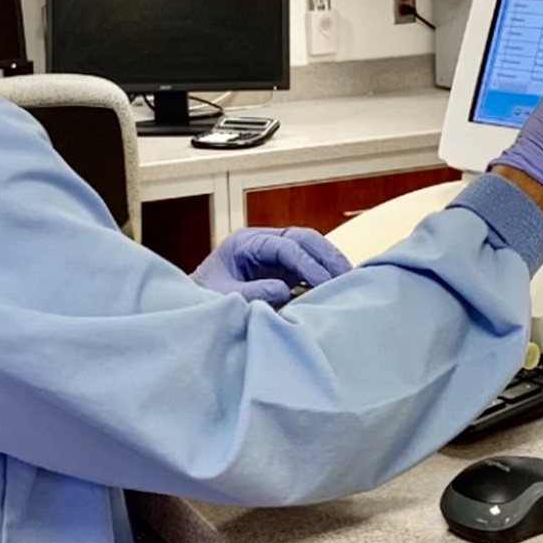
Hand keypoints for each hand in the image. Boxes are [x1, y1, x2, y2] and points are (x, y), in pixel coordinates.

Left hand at [192, 227, 352, 306]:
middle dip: (326, 255)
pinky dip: (324, 272)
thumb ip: (252, 292)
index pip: (285, 246)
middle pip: (302, 237)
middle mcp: (263, 242)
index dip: (307, 263)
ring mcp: (274, 254)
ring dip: (330, 261)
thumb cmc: (204, 297)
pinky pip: (308, 263)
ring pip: (310, 247)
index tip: (324, 282)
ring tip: (349, 280)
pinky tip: (338, 285)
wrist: (194, 305)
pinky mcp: (282, 268)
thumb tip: (284, 290)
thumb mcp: (224, 296)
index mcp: (246, 243)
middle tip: (346, 276)